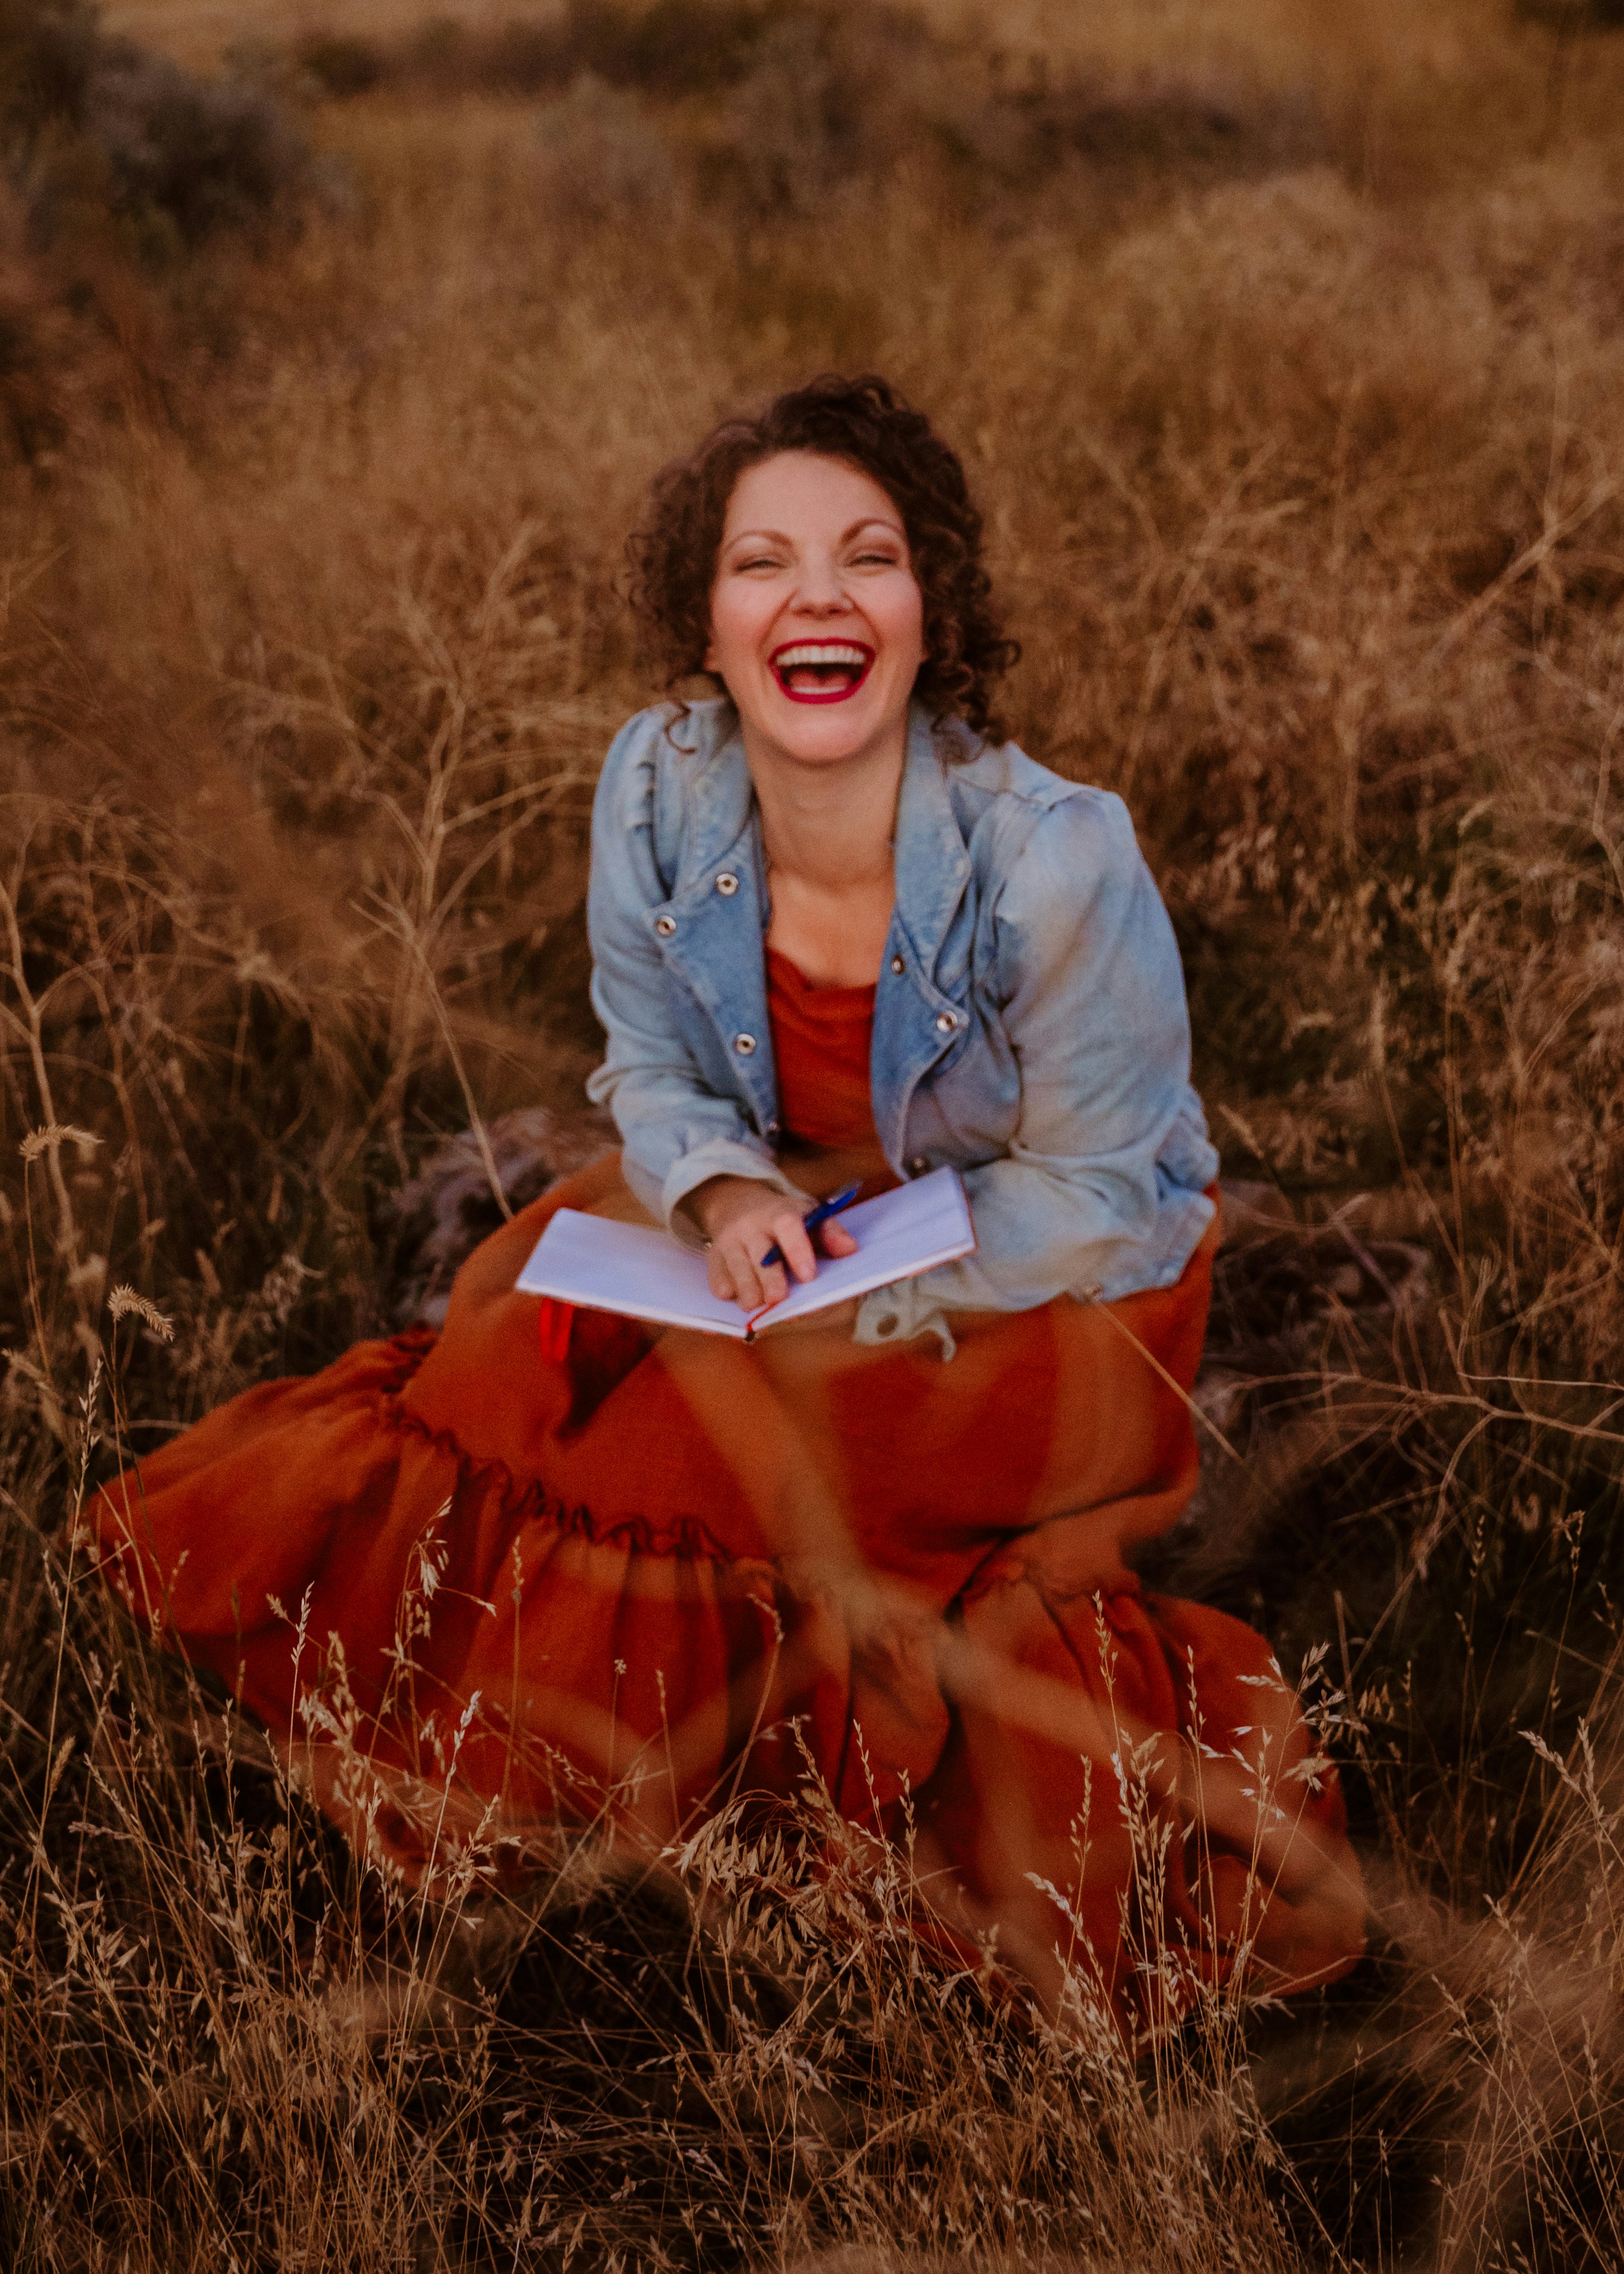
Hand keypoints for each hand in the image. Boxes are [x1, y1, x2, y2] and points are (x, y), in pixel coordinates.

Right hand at [689, 1176, 858, 1311]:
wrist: (736, 1205)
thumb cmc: (782, 1220)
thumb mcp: (807, 1216)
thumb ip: (830, 1232)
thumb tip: (850, 1249)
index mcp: (779, 1213)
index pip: (788, 1226)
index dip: (798, 1251)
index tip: (809, 1276)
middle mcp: (750, 1226)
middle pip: (760, 1257)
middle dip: (771, 1282)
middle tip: (780, 1300)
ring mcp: (728, 1242)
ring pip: (737, 1273)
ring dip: (750, 1295)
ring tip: (760, 1305)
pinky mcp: (713, 1259)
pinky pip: (718, 1282)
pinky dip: (730, 1294)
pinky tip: (741, 1298)